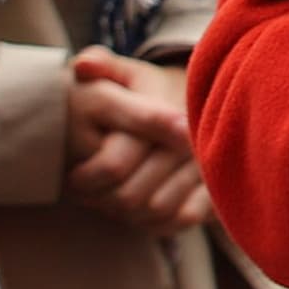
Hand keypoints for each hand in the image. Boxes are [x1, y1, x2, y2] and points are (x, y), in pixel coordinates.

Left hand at [67, 49, 209, 233]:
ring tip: (108, 202)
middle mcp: (192, 145)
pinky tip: (138, 212)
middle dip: (102, 200)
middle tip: (85, 194)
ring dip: (127, 214)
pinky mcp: (217, 193)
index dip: (87, 178)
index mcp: (168, 116)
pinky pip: (181, 220)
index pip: (114, 166)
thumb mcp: (127, 72)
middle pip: (132, 197)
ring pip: (156, 211)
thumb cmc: (151, 90)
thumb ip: (104, 65)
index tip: (72, 177)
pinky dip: (156, 223)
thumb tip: (82, 65)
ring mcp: (206, 171)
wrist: (196, 103)